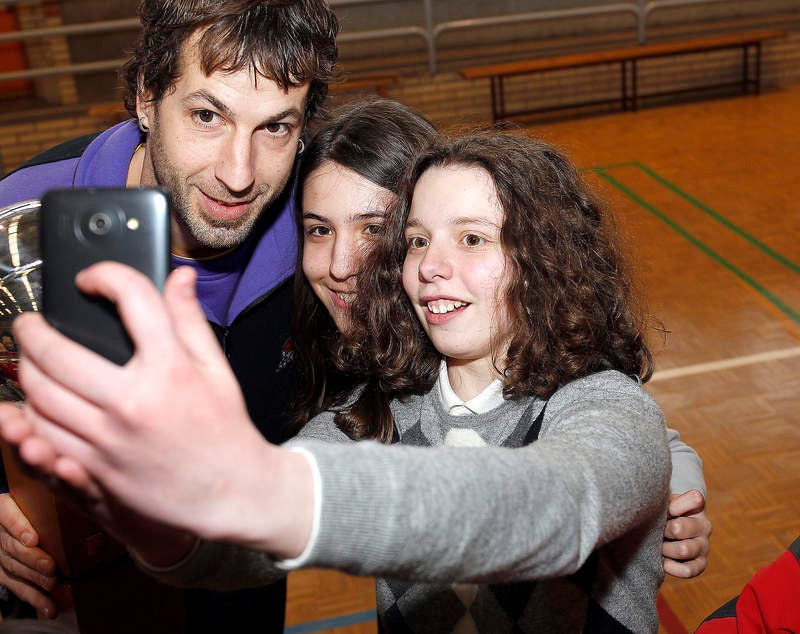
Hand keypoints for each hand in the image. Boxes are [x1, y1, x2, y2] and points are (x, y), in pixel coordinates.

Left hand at [0, 263, 311, 557]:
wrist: (231, 491)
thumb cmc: (225, 428)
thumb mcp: (217, 368)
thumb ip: (190, 319)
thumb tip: (180, 275)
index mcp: (170, 368)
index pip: (131, 299)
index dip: (105, 275)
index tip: (92, 279)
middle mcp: (134, 399)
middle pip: (57, 352)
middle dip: (32, 330)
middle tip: (29, 323)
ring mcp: (110, 437)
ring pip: (41, 395)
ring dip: (25, 370)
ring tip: (28, 359)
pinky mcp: (97, 466)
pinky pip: (46, 435)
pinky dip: (32, 414)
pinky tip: (37, 402)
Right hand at [0, 493, 58, 617]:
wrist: (20, 518)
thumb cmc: (39, 504)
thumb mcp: (40, 496)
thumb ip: (52, 498)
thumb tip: (80, 495)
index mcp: (5, 506)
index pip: (6, 513)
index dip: (18, 527)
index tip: (32, 539)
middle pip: (11, 545)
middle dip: (32, 559)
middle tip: (51, 567)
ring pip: (12, 567)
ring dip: (34, 580)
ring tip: (53, 586)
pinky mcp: (3, 570)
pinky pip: (15, 585)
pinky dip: (34, 598)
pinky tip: (49, 608)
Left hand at [663, 489, 710, 577]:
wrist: (666, 529)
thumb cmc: (664, 513)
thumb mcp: (665, 501)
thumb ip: (670, 501)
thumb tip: (672, 510)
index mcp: (697, 507)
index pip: (694, 499)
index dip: (675, 505)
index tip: (667, 509)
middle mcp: (704, 526)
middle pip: (679, 528)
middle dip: (663, 530)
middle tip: (656, 531)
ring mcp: (703, 546)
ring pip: (684, 550)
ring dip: (666, 549)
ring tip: (659, 546)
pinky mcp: (700, 564)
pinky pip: (688, 570)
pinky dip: (672, 567)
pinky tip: (663, 561)